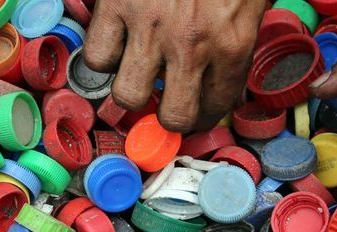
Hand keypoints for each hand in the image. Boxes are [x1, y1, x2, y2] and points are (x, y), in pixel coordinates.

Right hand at [83, 0, 266, 132]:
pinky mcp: (116, 6)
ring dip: (133, 86)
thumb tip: (222, 68)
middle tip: (166, 97)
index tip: (196, 108)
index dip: (204, 113)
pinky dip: (105, 54)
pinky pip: (97, 55)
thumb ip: (239, 33)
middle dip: (169, 112)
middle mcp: (192, 44)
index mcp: (234, 43)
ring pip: (126, 93)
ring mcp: (149, 27)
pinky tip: (117, 42)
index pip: (215, 107)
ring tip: (139, 70)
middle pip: (171, 116)